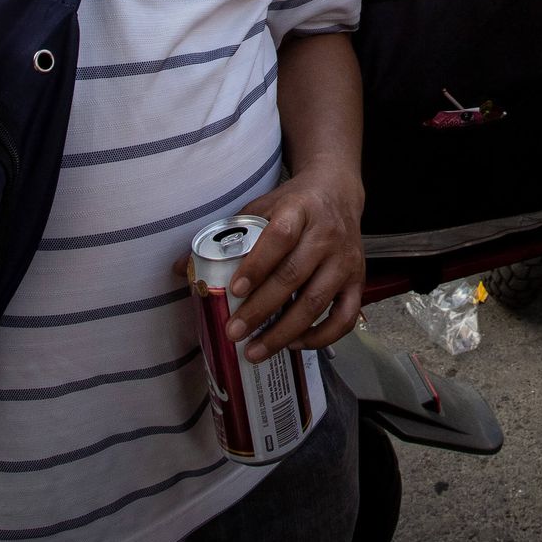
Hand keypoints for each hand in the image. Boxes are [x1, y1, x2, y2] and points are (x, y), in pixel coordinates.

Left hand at [223, 165, 364, 361]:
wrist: (337, 191)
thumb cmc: (293, 203)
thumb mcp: (259, 207)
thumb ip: (227, 236)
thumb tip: (183, 268)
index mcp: (299, 210)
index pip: (279, 238)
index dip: (257, 266)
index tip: (233, 290)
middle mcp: (326, 235)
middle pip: (294, 276)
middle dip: (261, 309)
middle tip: (233, 332)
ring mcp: (345, 260)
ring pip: (317, 302)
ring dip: (284, 331)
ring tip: (255, 350)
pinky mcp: (358, 280)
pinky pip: (345, 316)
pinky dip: (321, 336)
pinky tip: (294, 344)